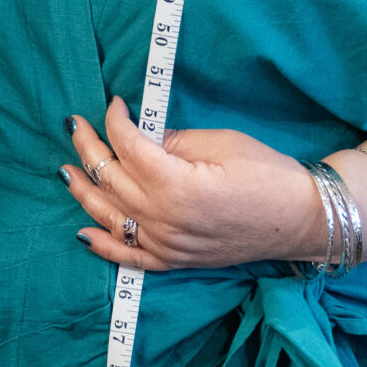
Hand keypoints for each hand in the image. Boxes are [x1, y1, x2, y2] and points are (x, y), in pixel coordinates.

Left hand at [61, 98, 321, 271]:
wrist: (301, 220)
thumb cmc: (267, 174)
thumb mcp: (219, 143)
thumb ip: (172, 141)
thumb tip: (140, 136)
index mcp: (174, 185)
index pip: (127, 147)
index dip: (115, 121)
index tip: (114, 104)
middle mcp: (163, 219)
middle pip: (110, 178)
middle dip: (89, 148)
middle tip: (75, 126)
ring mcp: (166, 245)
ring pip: (109, 216)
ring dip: (83, 190)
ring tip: (65, 169)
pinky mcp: (174, 261)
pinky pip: (128, 256)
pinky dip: (103, 245)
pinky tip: (84, 231)